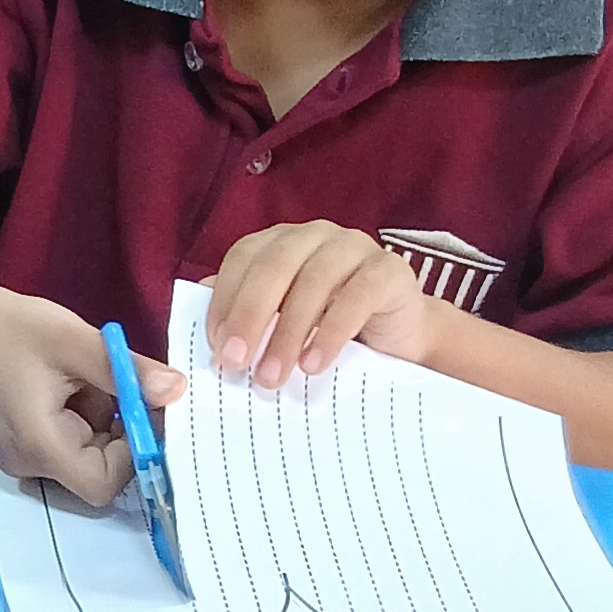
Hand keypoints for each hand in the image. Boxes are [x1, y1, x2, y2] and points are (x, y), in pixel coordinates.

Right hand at [0, 275, 181, 502]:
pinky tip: (73, 385)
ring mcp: (24, 459)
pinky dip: (87, 419)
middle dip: (120, 433)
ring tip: (87, 379)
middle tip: (122, 385)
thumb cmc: (11, 326)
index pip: (103, 484)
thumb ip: (128, 370)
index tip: (144, 408)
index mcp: (38, 445)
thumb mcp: (75, 340)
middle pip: (99, 474)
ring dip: (105, 422)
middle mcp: (28, 464)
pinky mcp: (26, 447)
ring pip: (89, 458)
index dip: (133, 453)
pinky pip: (73, 446)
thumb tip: (178, 392)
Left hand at [203, 223, 434, 388]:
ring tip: (272, 376)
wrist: (398, 340)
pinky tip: (314, 364)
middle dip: (250, 317)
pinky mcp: (390, 269)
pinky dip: (331, 332)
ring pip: (314, 281)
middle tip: (236, 364)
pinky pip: (358, 296)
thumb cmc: (329, 331)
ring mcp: (354, 246)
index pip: (243, 259)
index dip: (225, 301)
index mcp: (281, 242)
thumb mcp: (282, 325)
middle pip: (274, 266)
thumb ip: (249, 319)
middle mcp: (315, 235)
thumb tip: (214, 336)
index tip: (217, 347)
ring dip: (288, 333)